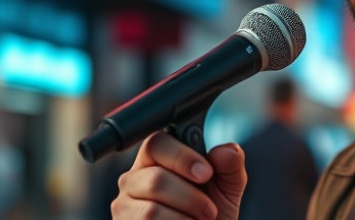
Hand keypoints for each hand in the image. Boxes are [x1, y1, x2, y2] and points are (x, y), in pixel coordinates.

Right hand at [111, 131, 246, 218]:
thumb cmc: (210, 214)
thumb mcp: (227, 187)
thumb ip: (230, 164)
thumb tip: (226, 150)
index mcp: (156, 159)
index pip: (156, 143)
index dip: (182, 157)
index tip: (206, 174)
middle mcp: (134, 179)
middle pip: (155, 180)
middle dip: (191, 197)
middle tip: (209, 210)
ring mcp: (124, 206)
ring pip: (151, 210)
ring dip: (184, 219)